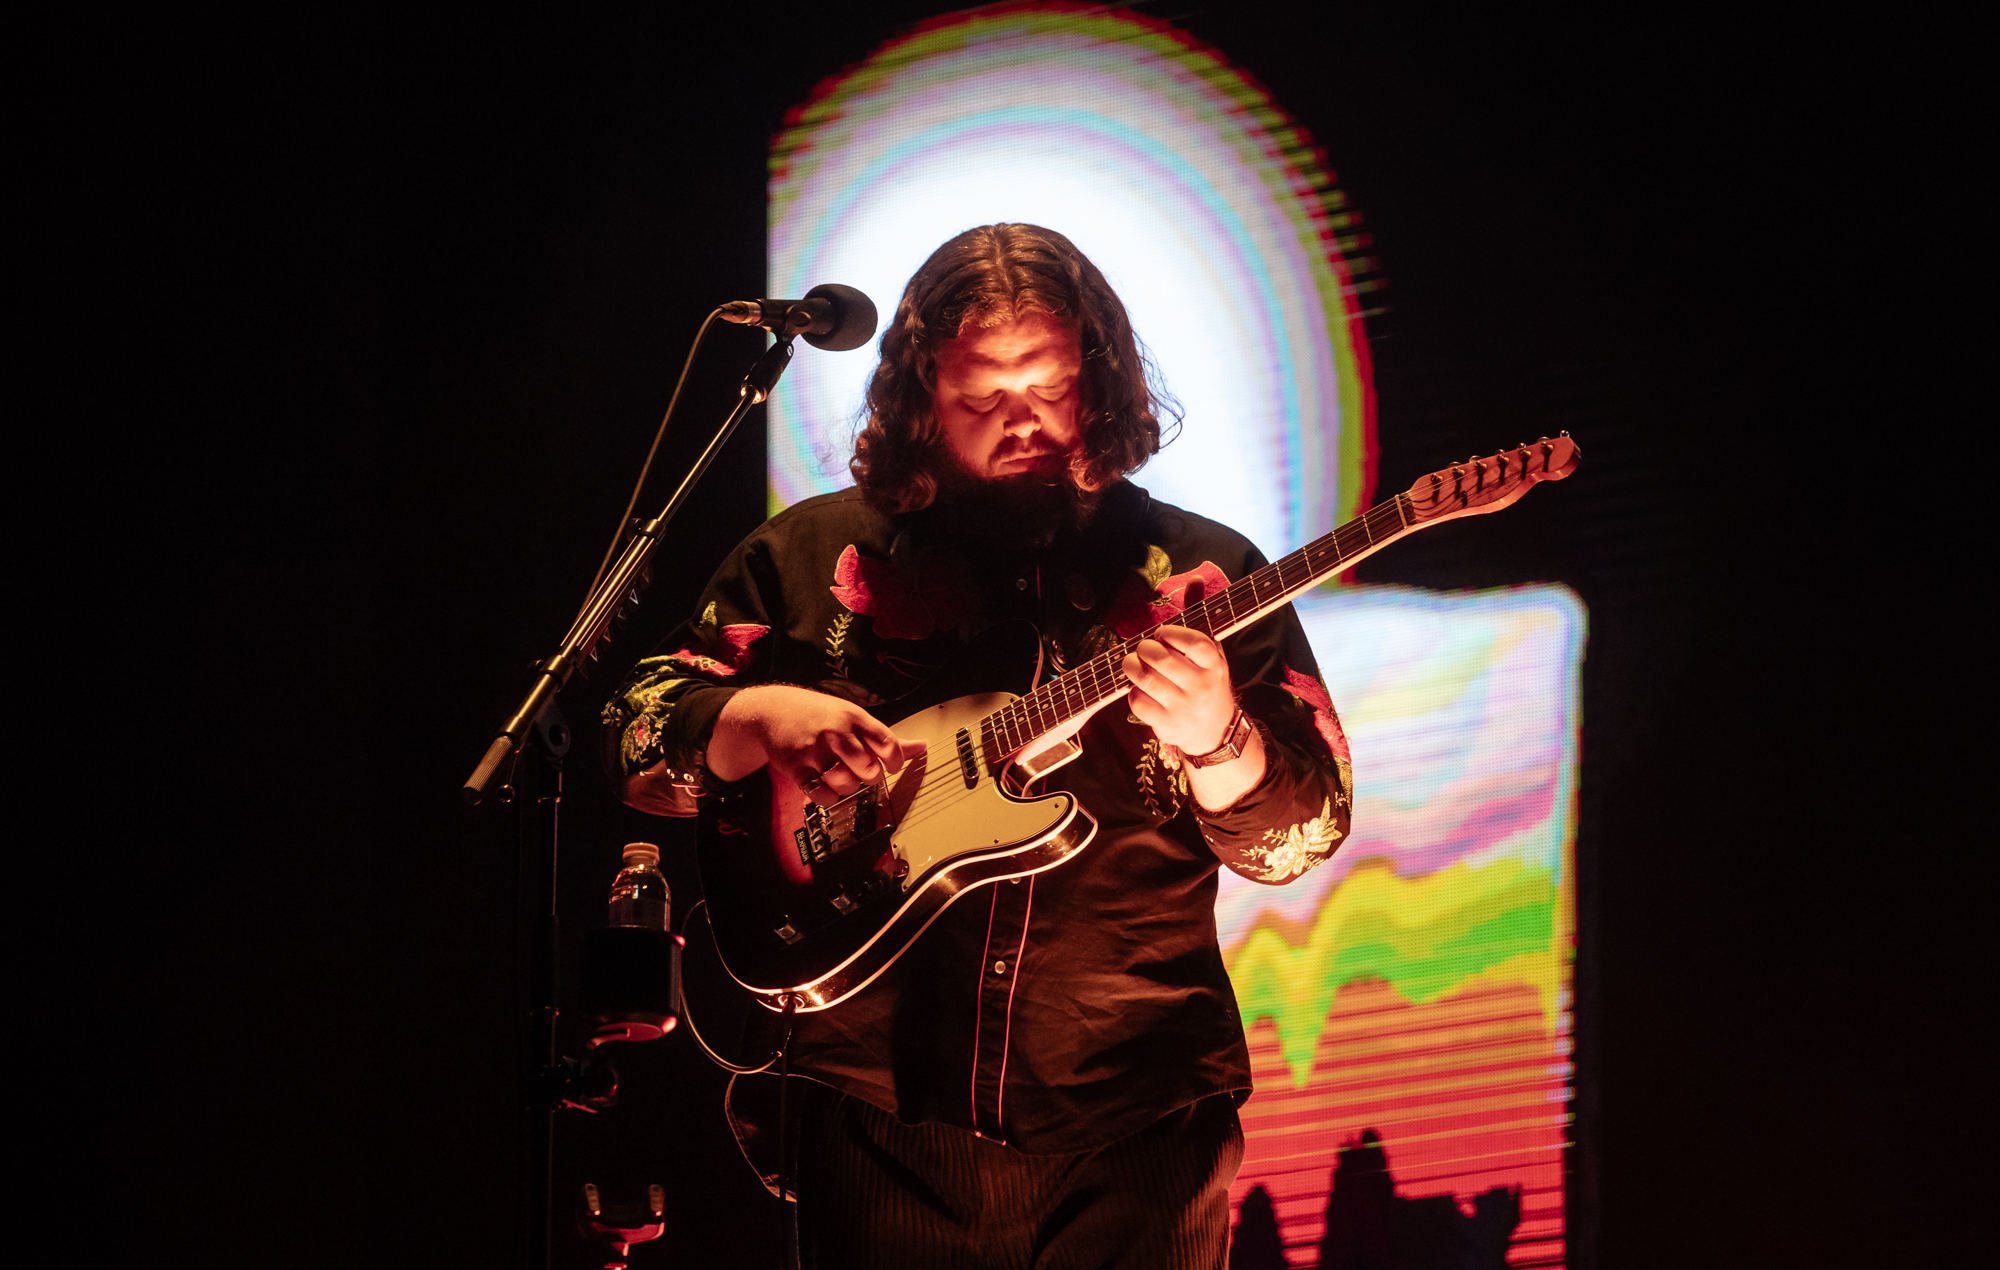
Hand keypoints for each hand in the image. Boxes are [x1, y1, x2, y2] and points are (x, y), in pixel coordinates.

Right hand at [709, 684, 925, 804]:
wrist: (773, 711)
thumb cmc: (821, 716)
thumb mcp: (854, 717)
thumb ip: (886, 737)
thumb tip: (922, 747)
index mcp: (854, 718)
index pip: (888, 743)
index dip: (896, 761)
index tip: (891, 765)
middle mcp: (836, 732)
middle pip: (868, 767)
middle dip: (870, 776)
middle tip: (863, 771)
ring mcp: (814, 750)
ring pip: (846, 783)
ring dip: (849, 786)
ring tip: (842, 776)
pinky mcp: (796, 767)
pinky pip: (821, 794)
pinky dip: (828, 797)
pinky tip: (826, 785)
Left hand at [1123, 625, 1266, 810]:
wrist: (1216, 731)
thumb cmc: (1207, 682)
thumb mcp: (1211, 652)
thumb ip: (1199, 615)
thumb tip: (1194, 579)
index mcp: (1214, 665)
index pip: (1193, 642)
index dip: (1170, 633)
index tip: (1161, 633)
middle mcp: (1201, 686)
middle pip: (1162, 660)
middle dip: (1144, 648)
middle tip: (1143, 649)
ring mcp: (1183, 707)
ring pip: (1146, 680)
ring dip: (1131, 666)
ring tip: (1133, 663)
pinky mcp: (1166, 724)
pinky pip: (1138, 702)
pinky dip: (1132, 691)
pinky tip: (1138, 688)